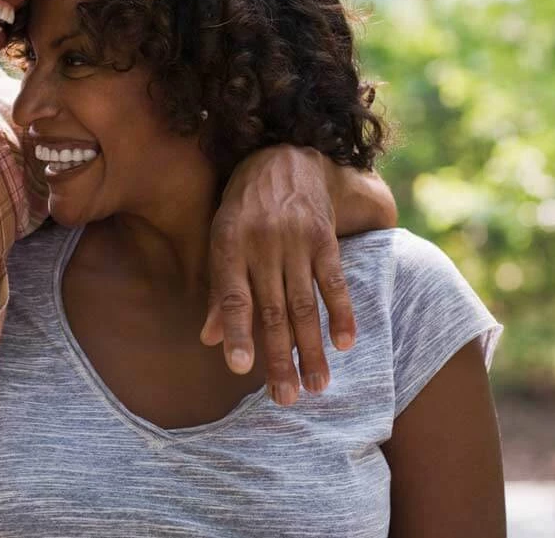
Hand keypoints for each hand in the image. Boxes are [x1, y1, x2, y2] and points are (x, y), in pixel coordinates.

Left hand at [201, 145, 355, 405]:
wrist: (286, 156)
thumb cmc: (245, 205)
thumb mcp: (221, 237)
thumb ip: (220, 290)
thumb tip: (210, 340)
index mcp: (229, 245)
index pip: (232, 296)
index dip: (237, 332)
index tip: (240, 368)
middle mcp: (263, 244)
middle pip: (272, 310)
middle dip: (279, 358)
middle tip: (286, 399)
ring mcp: (296, 241)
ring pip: (304, 304)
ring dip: (311, 348)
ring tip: (316, 386)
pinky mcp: (324, 239)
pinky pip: (334, 281)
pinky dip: (341, 313)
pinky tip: (345, 344)